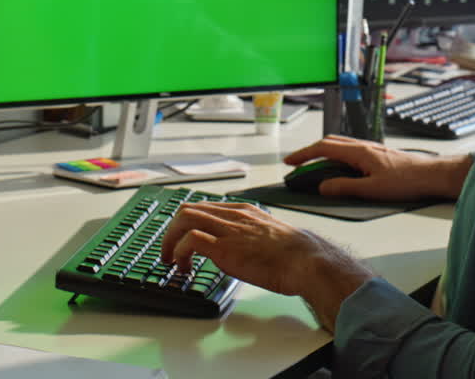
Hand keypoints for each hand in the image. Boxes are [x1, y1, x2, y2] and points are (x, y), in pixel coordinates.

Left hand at [159, 201, 374, 329]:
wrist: (306, 261)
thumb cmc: (295, 255)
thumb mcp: (270, 236)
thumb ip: (252, 237)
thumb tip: (243, 251)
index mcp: (244, 211)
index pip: (205, 207)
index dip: (188, 223)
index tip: (181, 239)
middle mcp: (233, 215)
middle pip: (188, 209)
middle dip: (172, 230)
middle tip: (168, 250)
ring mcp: (227, 230)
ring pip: (184, 218)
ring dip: (170, 240)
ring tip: (170, 260)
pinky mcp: (224, 247)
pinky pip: (189, 240)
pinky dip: (179, 252)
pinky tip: (183, 267)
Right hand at [284, 136, 472, 200]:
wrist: (433, 175)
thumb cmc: (408, 181)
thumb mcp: (372, 189)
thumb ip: (345, 188)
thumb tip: (323, 187)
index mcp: (359, 152)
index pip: (323, 148)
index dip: (303, 155)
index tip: (290, 162)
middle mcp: (363, 146)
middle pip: (329, 143)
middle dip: (310, 152)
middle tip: (298, 164)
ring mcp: (371, 149)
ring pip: (340, 146)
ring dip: (323, 154)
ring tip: (315, 168)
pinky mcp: (378, 155)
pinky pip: (350, 151)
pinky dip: (337, 157)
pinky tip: (340, 170)